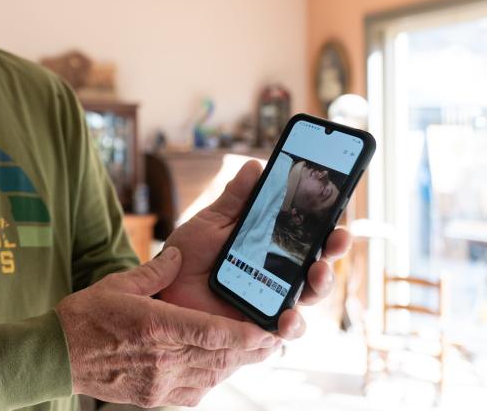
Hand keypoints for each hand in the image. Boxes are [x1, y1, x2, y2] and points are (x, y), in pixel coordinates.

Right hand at [56, 247, 279, 407]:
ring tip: (253, 351)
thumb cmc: (84, 317)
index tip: (268, 330)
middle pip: (220, 358)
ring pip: (212, 377)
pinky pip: (195, 391)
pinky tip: (218, 366)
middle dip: (251, 350)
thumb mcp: (118, 284)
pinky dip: (212, 378)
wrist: (57, 357)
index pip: (212, 333)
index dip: (245, 335)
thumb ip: (154, 272)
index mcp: (155, 327)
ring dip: (234, 364)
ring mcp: (160, 383)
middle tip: (274, 339)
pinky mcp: (155, 397)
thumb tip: (179, 257)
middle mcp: (163, 360)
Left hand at [156, 160, 352, 338]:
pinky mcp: (259, 330)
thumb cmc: (187, 257)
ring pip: (309, 297)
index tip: (338, 213)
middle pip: (318, 265)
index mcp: (272, 248)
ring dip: (321, 285)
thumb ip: (235, 200)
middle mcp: (279, 276)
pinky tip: (287, 317)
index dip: (328, 227)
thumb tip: (256, 166)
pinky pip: (283, 333)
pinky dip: (291, 325)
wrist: (161, 291)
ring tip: (316, 274)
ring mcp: (272, 303)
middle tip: (336, 238)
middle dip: (332, 252)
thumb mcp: (211, 223)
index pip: (308, 237)